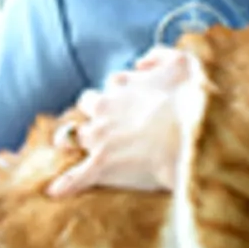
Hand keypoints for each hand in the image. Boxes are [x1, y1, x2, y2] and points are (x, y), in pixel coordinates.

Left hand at [47, 45, 195, 197]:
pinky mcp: (102, 164)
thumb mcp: (182, 62)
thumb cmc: (191, 99)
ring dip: (82, 142)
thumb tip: (140, 64)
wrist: (193, 135)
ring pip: (77, 136)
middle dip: (96, 112)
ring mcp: (100, 137)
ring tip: (86, 151)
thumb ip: (159, 56)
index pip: (113, 84)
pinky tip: (55, 192)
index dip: (122, 93)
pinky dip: (66, 184)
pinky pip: (77, 176)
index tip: (135, 101)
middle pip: (88, 105)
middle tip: (112, 124)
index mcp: (121, 84)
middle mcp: (104, 106)